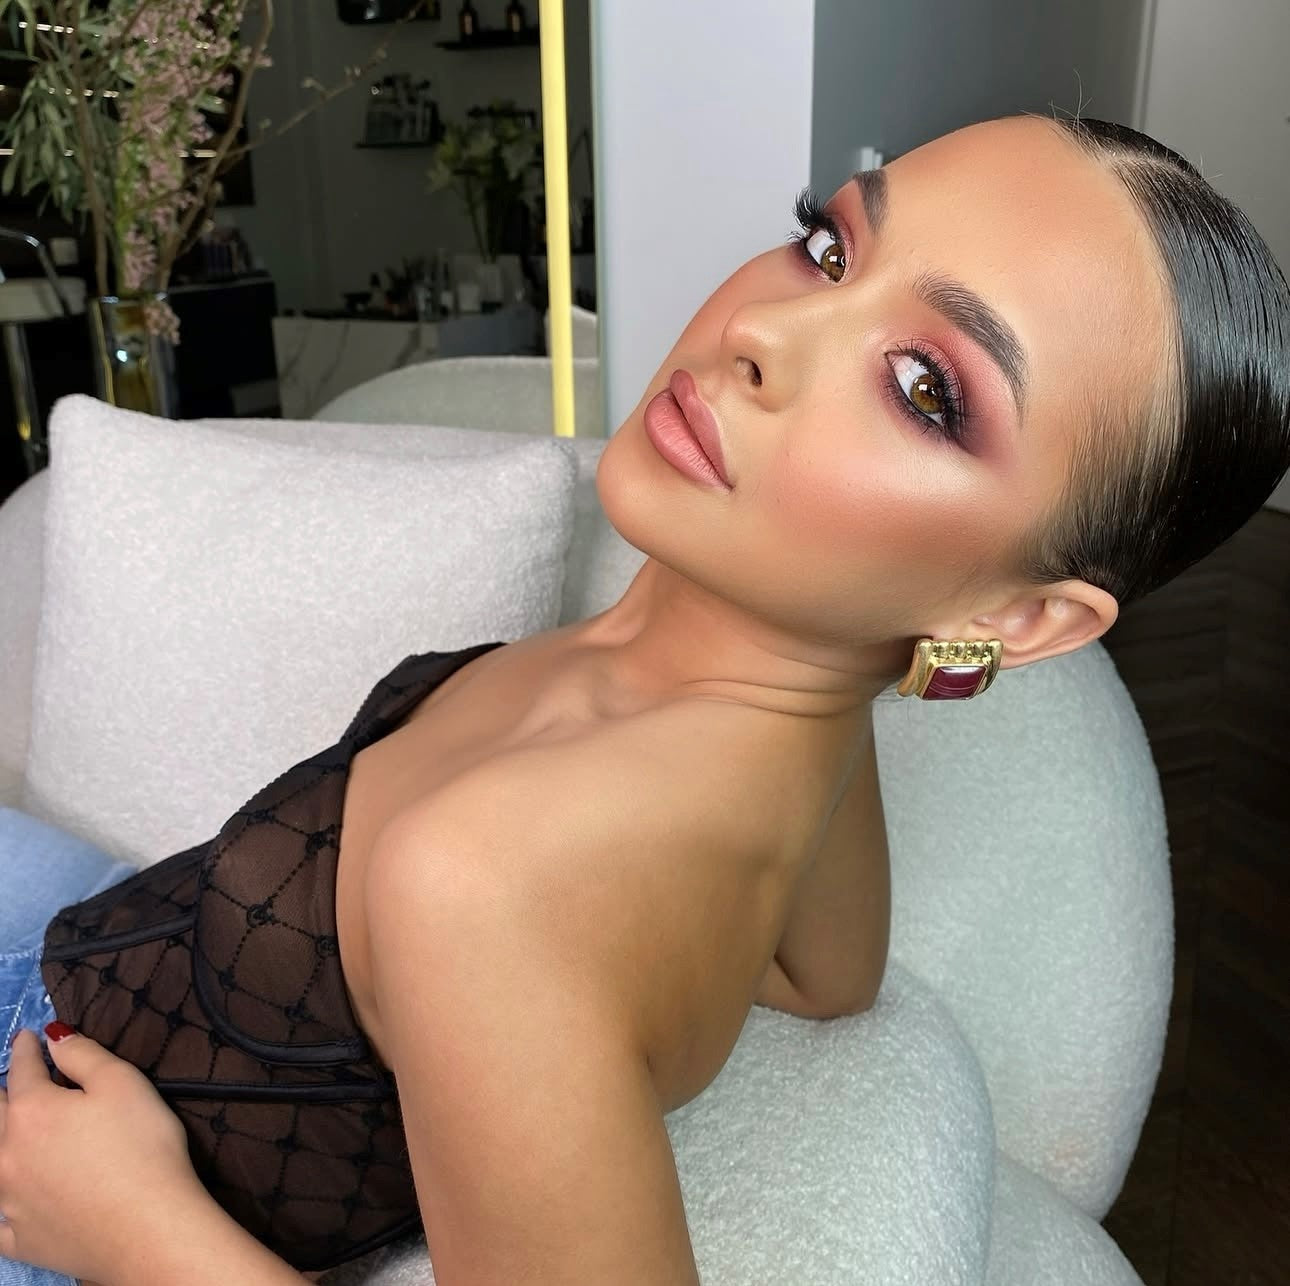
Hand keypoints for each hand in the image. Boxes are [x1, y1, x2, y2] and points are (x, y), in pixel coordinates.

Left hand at [0, 1023, 204, 1284]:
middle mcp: (8, 1153)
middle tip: (10, 1086)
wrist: (147, 1227)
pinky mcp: (18, 1239)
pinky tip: (3, 1204)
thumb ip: (83, 1054)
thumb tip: (53, 1036)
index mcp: (33, 1110)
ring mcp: (8, 1201)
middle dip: (2, 1095)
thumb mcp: (123, 1083)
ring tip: (10, 1134)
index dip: (25, 1049)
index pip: (22, 1070)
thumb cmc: (142, 1147)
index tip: (27, 1037)